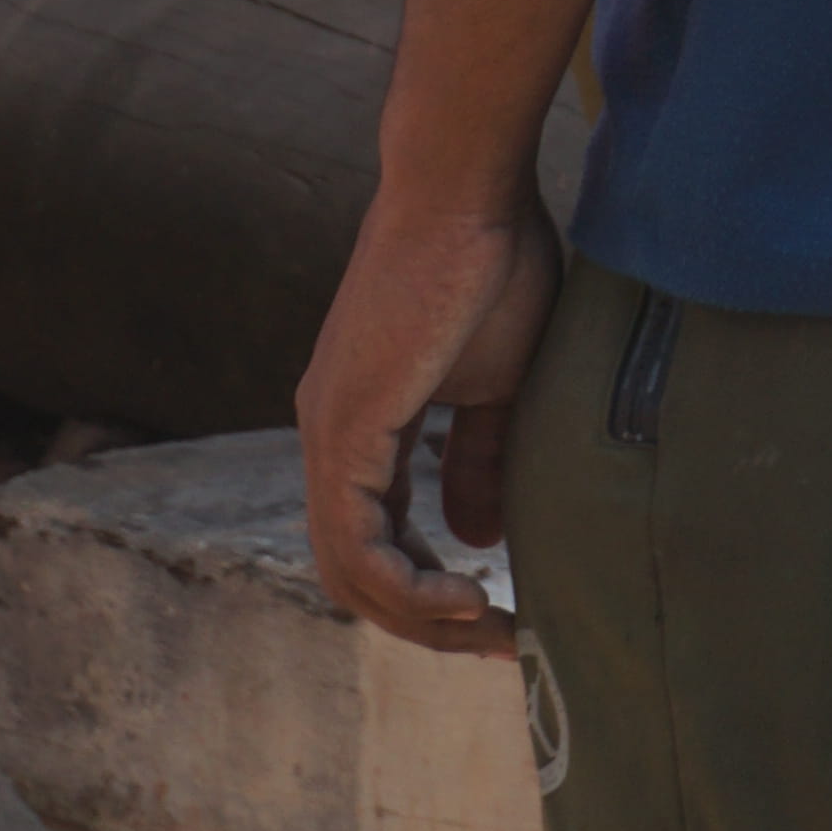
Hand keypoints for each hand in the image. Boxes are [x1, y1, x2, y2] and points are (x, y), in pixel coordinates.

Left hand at [298, 175, 563, 657]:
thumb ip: (480, 459)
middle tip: (501, 642)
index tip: (503, 614)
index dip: (432, 590)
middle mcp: (329, 432)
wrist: (467, 188)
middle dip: (427, 623)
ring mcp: (328, 429)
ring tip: (491, 625)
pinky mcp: (345, 423)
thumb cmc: (492, 262)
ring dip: (420, 617)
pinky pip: (356, 543)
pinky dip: (407, 586)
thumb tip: (478, 541)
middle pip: (355, 573)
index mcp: (360, 422)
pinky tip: (469, 591)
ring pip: (348, 572)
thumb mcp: (498, 385)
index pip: (376, 539)